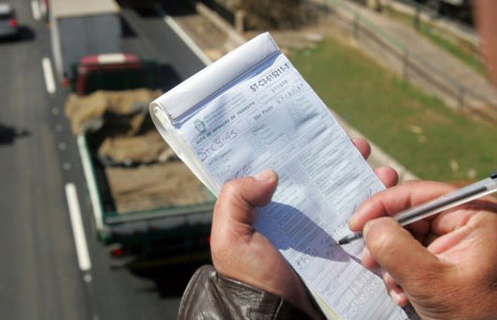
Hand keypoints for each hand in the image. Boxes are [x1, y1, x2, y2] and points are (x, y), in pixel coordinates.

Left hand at [210, 138, 398, 315]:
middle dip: (342, 157)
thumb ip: (236, 199)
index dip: (300, 148)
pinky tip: (388, 194)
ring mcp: (321, 231)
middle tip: (358, 145)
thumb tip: (270, 174)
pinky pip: (362, 222)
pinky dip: (378, 207)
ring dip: (365, 178)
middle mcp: (296, 216)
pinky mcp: (341, 248)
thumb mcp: (231, 237)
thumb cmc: (251, 278)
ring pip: (345, 195)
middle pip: (320, 177)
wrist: (277, 318)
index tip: (319, 129)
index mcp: (268, 209)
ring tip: (381, 171)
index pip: (284, 170)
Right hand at [349, 181, 496, 319]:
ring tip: (395, 286)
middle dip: (386, 240)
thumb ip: (396, 248)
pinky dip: (402, 271)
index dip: (381, 205)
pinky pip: (415, 253)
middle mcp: (468, 220)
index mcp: (475, 214)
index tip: (356, 224)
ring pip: (408, 235)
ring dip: (392, 261)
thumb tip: (370, 225)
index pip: (418, 194)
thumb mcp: (431, 282)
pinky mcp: (451, 257)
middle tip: (371, 260)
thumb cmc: (477, 315)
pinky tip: (405, 292)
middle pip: (410, 214)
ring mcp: (459, 240)